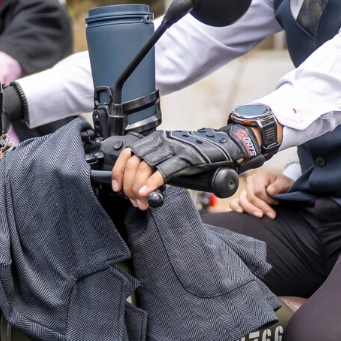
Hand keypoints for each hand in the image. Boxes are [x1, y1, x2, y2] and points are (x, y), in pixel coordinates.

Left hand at [110, 125, 261, 210]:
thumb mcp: (171, 156)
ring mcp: (174, 148)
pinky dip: (152, 182)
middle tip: (134, 200)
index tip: (116, 187)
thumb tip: (140, 185)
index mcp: (155, 139)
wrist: (224, 147)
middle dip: (129, 185)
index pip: (127, 153)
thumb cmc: (198, 154)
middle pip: (134, 163)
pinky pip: (164, 170)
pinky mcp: (186, 157)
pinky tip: (147, 192)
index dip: (119, 171)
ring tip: (140, 201)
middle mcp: (162, 141)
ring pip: (145, 166)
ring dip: (138, 187)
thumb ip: (156, 165)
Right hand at [230, 169, 293, 218]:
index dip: (267, 199)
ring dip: (251, 209)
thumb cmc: (282, 184)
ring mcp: (245, 189)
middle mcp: (250, 181)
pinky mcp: (243, 196)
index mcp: (260, 175)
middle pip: (251, 196)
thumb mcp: (284, 183)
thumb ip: (278, 186)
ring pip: (243, 200)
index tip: (277, 203)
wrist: (282, 186)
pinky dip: (236, 207)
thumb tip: (270, 191)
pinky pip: (234, 202)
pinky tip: (240, 212)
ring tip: (260, 216)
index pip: (258, 191)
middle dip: (261, 207)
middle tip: (272, 215)